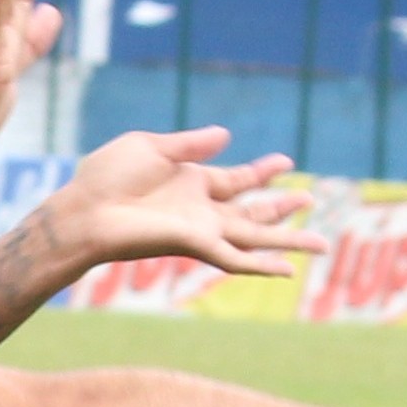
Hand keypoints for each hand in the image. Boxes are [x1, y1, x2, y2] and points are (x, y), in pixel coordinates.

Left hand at [46, 127, 321, 277]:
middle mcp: (201, 210)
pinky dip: (262, 265)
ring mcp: (201, 230)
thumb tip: (226, 135)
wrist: (84, 209)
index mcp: (191, 183)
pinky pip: (235, 259)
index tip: (287, 161)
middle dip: (282, 207)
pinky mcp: (195, 246)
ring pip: (254, 239)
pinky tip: (287, 271)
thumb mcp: (151, 146)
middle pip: (252, 212)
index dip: (262, 172)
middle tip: (312, 199)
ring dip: (287, 241)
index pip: (237, 180)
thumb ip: (190, 144)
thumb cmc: (106, 177)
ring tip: (322, 245)